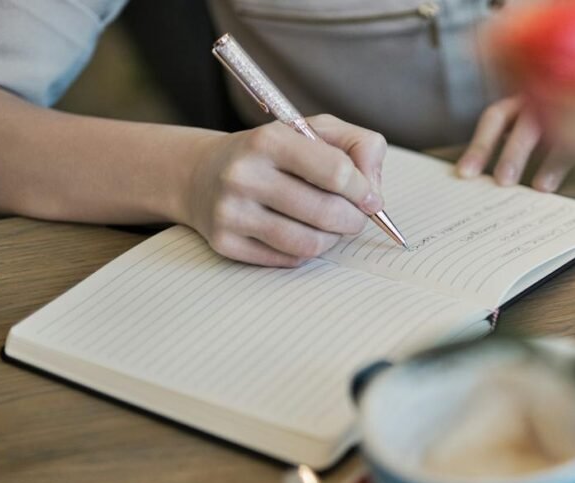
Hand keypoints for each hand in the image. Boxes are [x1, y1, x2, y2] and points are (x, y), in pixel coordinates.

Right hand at [180, 115, 386, 266]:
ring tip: (332, 226)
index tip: (370, 197)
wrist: (201, 173)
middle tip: (356, 217)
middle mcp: (244, 175)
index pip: (337, 172)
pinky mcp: (224, 243)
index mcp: (269, 140)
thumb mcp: (314, 131)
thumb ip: (358, 146)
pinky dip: (306, 251)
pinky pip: (288, 260)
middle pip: (327, 212)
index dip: (364, 190)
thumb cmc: (273, 153)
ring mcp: (230, 212)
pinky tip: (302, 233)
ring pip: (309, 243)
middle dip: (354, 219)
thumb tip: (373, 189)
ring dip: (333, 239)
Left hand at [455, 97, 573, 192]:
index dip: (480, 146)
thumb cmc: (563, 110)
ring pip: (567, 134)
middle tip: (502, 182)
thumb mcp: (534, 116)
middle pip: (527, 127)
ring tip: (542, 187)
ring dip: (554, 163)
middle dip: (514, 155)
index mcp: (525, 99)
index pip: (496, 117)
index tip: (465, 174)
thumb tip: (478, 174)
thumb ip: (512, 137)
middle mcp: (550, 101)